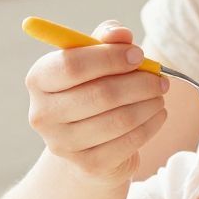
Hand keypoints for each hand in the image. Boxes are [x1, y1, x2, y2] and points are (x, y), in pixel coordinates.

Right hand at [25, 20, 168, 181]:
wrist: (86, 142)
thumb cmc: (91, 88)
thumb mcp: (95, 58)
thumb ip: (106, 39)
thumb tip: (121, 33)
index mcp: (38, 79)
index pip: (72, 65)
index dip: (110, 57)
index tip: (139, 55)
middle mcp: (42, 114)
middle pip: (100, 94)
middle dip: (139, 83)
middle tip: (160, 78)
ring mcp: (62, 144)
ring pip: (119, 120)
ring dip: (149, 104)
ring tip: (160, 95)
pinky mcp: (87, 165)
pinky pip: (129, 142)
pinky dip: (151, 125)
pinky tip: (158, 114)